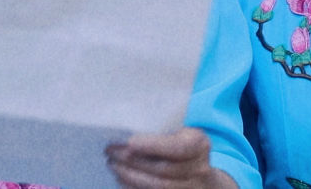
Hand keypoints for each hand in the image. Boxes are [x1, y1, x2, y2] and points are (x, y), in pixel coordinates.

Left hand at [105, 128, 236, 188]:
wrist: (199, 169)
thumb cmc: (183, 143)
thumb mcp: (181, 131)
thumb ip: (161, 128)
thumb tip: (126, 128)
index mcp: (199, 144)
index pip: (178, 147)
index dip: (153, 146)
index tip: (129, 142)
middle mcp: (199, 169)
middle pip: (163, 170)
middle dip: (133, 161)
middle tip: (111, 151)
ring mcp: (190, 187)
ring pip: (158, 187)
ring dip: (130, 176)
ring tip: (113, 164)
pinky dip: (133, 188)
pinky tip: (121, 178)